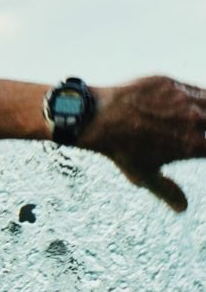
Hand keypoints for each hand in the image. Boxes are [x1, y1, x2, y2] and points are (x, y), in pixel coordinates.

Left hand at [81, 76, 205, 211]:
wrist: (97, 118)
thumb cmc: (120, 150)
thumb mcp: (144, 175)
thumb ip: (167, 191)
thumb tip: (183, 208)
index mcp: (193, 145)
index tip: (201, 150)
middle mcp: (195, 120)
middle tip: (199, 135)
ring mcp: (185, 98)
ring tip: (199, 121)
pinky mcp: (172, 83)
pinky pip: (195, 88)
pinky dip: (198, 97)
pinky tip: (194, 105)